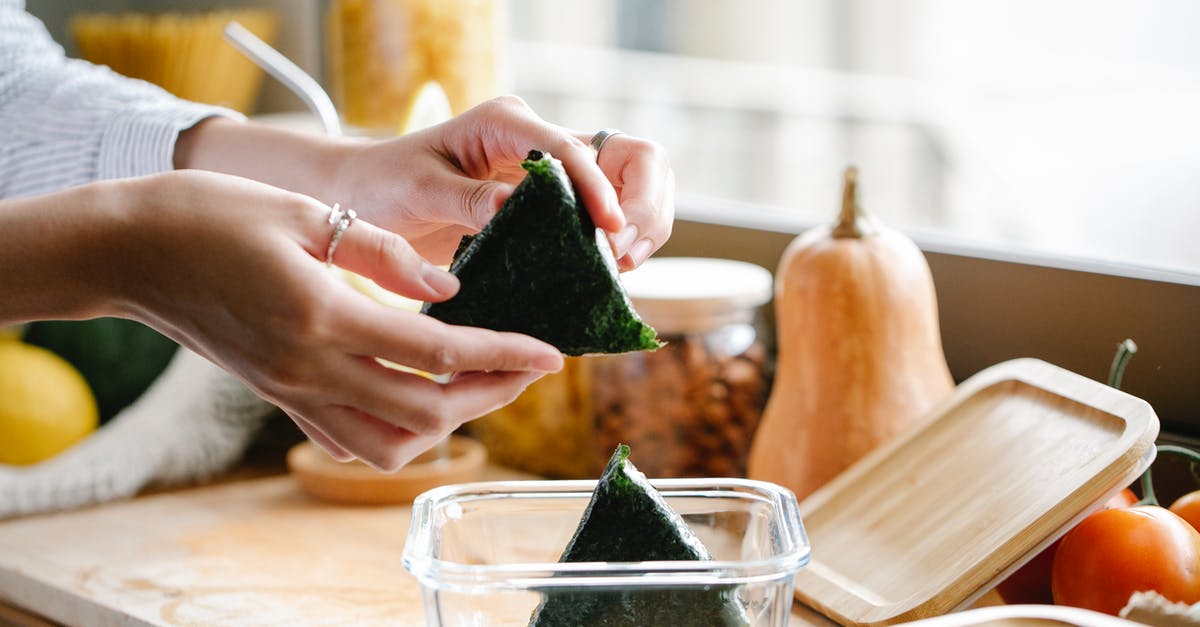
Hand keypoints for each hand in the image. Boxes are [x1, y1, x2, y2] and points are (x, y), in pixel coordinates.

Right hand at [112, 170, 562, 469]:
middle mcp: (309, 368)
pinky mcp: (279, 397)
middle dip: (492, 393)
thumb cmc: (211, 215)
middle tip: (531, 365)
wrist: (129, 252)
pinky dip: (399, 435)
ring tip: (483, 384)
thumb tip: (450, 286)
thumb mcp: (304, 211)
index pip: (437, 353)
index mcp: (322, 315)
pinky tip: (422, 401)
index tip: (550, 351)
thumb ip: (384, 253)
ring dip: (447, 424)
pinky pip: (350, 441)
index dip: (502, 356)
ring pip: (389, 444)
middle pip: (425, 410)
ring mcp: (291, 392)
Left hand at [332, 96, 675, 268]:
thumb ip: (464, 197)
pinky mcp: (557, 204)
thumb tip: (509, 206)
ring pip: (636, 185)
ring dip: (643, 224)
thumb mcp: (417, 189)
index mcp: (508, 123)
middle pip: (632, 157)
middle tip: (619, 255)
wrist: (368, 197)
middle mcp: (541, 141)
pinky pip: (610, 217)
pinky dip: (623, 243)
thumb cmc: (385, 185)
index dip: (600, 189)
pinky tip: (609, 272)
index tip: (610, 232)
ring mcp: (555, 172)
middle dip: (642, 204)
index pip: (575, 148)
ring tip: (617, 267)